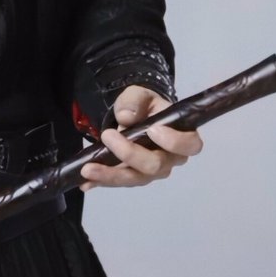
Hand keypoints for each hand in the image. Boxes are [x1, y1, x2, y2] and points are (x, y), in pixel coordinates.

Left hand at [79, 84, 202, 191]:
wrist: (134, 115)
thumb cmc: (145, 105)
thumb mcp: (139, 95)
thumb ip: (134, 101)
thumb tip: (126, 117)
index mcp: (181, 135)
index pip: (190, 145)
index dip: (174, 142)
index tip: (152, 130)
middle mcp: (170, 158)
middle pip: (156, 166)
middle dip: (130, 154)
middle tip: (107, 135)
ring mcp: (152, 171)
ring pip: (135, 178)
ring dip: (111, 175)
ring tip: (88, 169)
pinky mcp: (133, 176)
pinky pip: (119, 182)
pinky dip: (101, 181)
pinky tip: (85, 182)